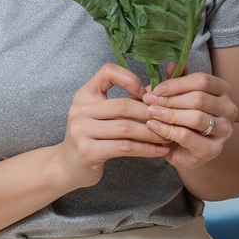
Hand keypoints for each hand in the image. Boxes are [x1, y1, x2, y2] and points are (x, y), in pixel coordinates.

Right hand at [57, 64, 169, 187]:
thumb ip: (124, 101)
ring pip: (126, 128)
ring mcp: (81, 130)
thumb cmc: (91, 137)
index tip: (146, 93)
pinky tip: (159, 151)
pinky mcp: (88, 151)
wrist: (68, 166)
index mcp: (84, 94)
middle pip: (123, 105)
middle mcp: (80, 109)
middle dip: (151, 112)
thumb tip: (157, 92)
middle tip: (170, 118)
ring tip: (168, 136)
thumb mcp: (101, 114)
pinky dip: (146, 149)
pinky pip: (124, 147)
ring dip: (152, 133)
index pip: (108, 72)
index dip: (130, 79)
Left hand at [142, 70, 236, 171]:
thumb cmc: (185, 120)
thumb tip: (171, 64)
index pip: (203, 81)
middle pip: (199, 98)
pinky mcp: (214, 149)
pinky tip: (154, 127)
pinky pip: (188, 136)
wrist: (190, 151)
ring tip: (151, 113)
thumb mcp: (180, 97)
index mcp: (223, 90)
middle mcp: (229, 108)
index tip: (156, 89)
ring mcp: (225, 130)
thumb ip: (177, 82)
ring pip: (195, 118)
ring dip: (169, 114)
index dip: (177, 84)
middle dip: (170, 100)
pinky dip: (167, 130)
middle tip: (149, 101)